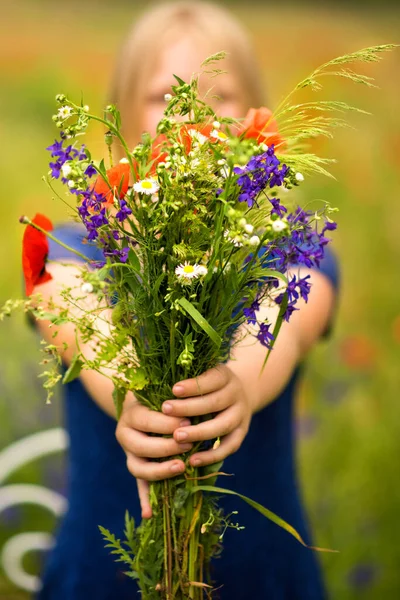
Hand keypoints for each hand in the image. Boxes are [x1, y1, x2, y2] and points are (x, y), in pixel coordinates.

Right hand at [116, 398, 192, 517]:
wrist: (144, 405)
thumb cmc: (163, 400)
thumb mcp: (167, 397)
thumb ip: (177, 406)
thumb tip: (196, 415)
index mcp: (131, 415)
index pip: (147, 421)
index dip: (168, 423)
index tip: (188, 421)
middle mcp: (125, 435)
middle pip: (141, 446)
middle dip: (167, 447)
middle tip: (189, 444)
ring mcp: (129, 454)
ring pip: (138, 468)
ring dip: (159, 471)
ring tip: (180, 468)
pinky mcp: (136, 467)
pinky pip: (138, 486)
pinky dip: (144, 500)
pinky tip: (149, 514)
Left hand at [163, 364, 251, 467]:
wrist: (236, 395)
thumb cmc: (208, 385)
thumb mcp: (202, 374)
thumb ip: (187, 380)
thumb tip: (157, 384)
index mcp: (225, 376)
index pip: (211, 379)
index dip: (193, 385)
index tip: (174, 389)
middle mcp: (236, 394)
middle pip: (215, 402)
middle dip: (189, 408)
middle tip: (166, 410)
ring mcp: (240, 415)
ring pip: (222, 425)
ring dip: (199, 432)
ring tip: (176, 437)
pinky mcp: (241, 434)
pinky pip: (228, 447)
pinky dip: (211, 456)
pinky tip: (192, 460)